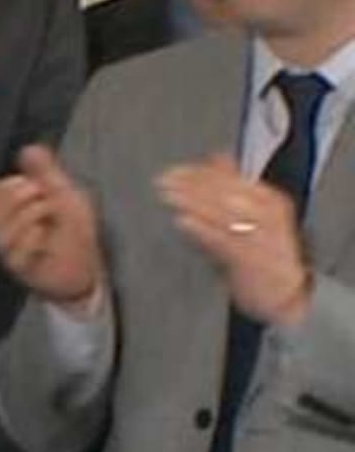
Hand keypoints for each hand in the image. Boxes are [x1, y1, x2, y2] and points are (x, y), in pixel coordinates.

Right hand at [0, 146, 104, 311]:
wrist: (86, 268)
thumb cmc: (72, 232)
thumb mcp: (64, 193)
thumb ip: (46, 172)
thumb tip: (28, 148)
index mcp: (5, 214)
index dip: (7, 187)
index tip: (34, 188)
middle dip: (23, 197)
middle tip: (45, 204)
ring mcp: (6, 251)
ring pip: (5, 224)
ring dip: (35, 216)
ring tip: (49, 225)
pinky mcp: (17, 267)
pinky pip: (20, 245)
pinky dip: (39, 238)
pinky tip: (48, 243)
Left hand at [161, 153, 316, 326]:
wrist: (287, 293)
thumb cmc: (265, 252)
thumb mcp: (257, 215)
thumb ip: (235, 188)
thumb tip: (215, 158)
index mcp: (271, 201)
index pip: (235, 179)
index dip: (204, 172)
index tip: (177, 168)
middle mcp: (268, 216)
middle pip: (226, 193)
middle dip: (193, 184)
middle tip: (165, 178)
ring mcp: (258, 237)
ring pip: (221, 213)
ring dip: (191, 202)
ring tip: (167, 194)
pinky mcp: (248, 260)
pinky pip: (221, 241)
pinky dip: (201, 230)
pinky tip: (181, 221)